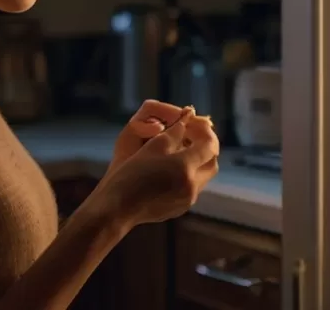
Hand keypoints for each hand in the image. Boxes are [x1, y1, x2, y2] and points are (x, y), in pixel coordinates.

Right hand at [89, 113, 219, 230]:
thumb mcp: (153, 146)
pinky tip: (171, 168)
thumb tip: (186, 122)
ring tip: (180, 150)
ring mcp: (187, 199)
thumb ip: (175, 132)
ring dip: (198, 161)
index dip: (205, 131)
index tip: (193, 123)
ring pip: (203, 175)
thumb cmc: (131, 173)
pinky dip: (189, 174)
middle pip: (211, 162)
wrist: (117, 208)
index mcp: (185, 167)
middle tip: (191, 135)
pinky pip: (193, 187)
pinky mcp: (180, 208)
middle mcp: (192, 186)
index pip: (210, 145)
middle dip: (205, 147)